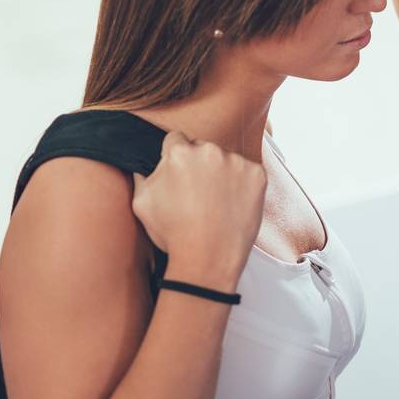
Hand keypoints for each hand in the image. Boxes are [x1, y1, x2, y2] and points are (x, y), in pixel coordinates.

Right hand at [130, 130, 265, 291]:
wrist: (207, 258)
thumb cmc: (174, 233)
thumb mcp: (141, 202)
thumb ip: (143, 175)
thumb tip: (143, 163)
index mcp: (180, 153)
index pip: (176, 140)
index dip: (175, 158)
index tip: (179, 173)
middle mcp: (209, 151)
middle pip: (202, 148)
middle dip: (198, 164)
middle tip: (197, 193)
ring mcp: (236, 162)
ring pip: (226, 160)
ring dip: (221, 173)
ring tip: (215, 203)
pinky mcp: (257, 175)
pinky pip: (247, 172)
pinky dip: (242, 184)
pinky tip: (231, 205)